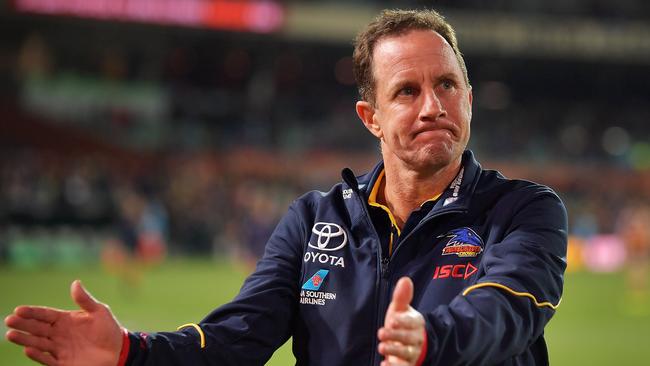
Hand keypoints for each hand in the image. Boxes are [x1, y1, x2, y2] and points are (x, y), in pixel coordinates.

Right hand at [4, 280, 123, 365]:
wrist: (118, 351)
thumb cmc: (108, 330)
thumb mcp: (99, 312)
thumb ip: (85, 300)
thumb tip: (75, 282)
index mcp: (65, 320)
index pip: (45, 315)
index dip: (32, 312)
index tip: (19, 310)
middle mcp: (59, 334)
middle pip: (37, 328)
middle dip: (23, 324)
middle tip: (9, 321)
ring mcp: (60, 348)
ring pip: (39, 343)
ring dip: (25, 339)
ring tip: (11, 334)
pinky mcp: (63, 363)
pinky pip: (48, 359)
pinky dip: (38, 355)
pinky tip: (28, 350)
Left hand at [377, 277, 425, 365]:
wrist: (412, 344)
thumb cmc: (403, 324)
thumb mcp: (401, 310)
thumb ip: (402, 297)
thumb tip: (405, 280)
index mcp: (416, 323)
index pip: (412, 322)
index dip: (403, 321)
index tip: (393, 320)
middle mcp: (416, 339)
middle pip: (408, 338)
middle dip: (396, 336)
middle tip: (382, 333)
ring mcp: (412, 353)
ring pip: (406, 353)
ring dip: (394, 351)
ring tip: (382, 348)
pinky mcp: (407, 364)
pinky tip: (384, 365)